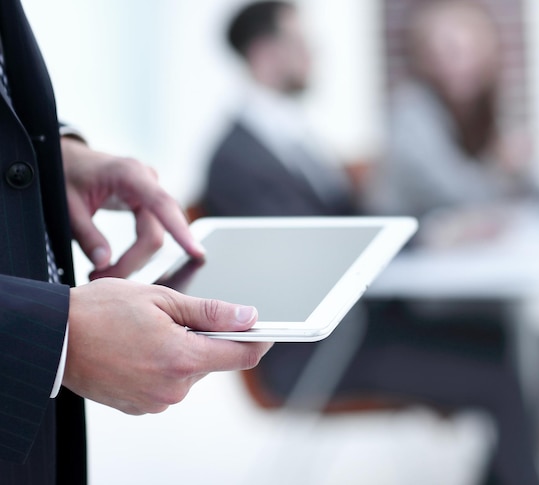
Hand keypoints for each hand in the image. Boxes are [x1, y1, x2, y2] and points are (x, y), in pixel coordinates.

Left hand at [61, 137, 204, 279]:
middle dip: (136, 261)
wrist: (68, 158)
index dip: (181, 231)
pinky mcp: (148, 202)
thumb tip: (104, 263)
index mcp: (131, 174)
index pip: (163, 205)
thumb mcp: (68, 205)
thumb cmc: (68, 173)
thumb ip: (87, 235)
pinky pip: (152, 231)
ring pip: (155, 235)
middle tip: (105, 278)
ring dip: (136, 259)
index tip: (196, 252)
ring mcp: (151, 192)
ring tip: (105, 271)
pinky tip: (124, 263)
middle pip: (156, 231)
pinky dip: (139, 250)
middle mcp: (148, 181)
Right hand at [63, 278, 271, 414]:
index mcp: (182, 358)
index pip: (241, 356)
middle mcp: (173, 388)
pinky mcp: (141, 408)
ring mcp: (156, 402)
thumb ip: (211, 313)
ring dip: (184, 352)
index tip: (268, 330)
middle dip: (206, 339)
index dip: (259, 340)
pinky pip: (169, 385)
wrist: (54, 338)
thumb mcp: (162, 300)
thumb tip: (249, 317)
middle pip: (213, 362)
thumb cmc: (102, 311)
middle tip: (178, 317)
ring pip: (191, 373)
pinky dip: (165, 366)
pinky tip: (142, 349)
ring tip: (152, 332)